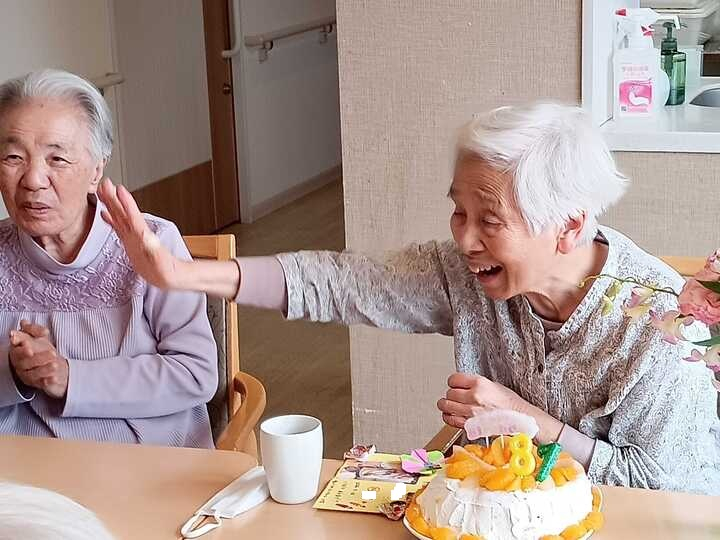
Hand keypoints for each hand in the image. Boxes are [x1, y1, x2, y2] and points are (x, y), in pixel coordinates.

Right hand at [9, 321, 68, 398]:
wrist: (53, 365)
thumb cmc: (42, 350)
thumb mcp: (38, 337)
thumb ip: (32, 329)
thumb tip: (24, 322)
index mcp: (18, 351)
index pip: (16, 349)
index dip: (21, 348)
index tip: (27, 344)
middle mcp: (21, 363)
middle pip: (25, 362)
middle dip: (38, 358)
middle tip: (51, 353)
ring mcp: (28, 374)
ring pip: (33, 373)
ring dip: (44, 369)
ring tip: (55, 365)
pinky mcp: (37, 383)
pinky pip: (41, 383)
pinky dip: (47, 381)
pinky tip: (54, 378)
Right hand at [97, 178, 185, 289]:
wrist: (168, 276)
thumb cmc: (167, 269)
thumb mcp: (161, 262)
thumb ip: (154, 251)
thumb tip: (148, 239)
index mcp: (143, 236)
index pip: (133, 216)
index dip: (126, 203)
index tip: (118, 189)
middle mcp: (137, 234)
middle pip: (123, 213)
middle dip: (113, 198)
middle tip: (104, 183)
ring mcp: (132, 237)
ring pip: (119, 217)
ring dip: (111, 204)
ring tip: (101, 192)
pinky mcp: (130, 242)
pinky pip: (118, 228)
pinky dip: (111, 220)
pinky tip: (104, 214)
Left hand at [437, 373, 562, 443]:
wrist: (520, 419)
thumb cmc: (510, 404)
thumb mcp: (493, 385)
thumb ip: (475, 385)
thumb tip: (462, 386)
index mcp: (479, 383)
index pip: (453, 379)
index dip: (453, 382)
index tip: (455, 385)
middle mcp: (473, 396)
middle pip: (449, 393)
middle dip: (451, 395)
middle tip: (456, 397)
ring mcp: (471, 411)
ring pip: (446, 405)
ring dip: (447, 405)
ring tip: (451, 406)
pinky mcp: (470, 424)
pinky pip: (450, 419)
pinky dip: (448, 417)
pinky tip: (452, 415)